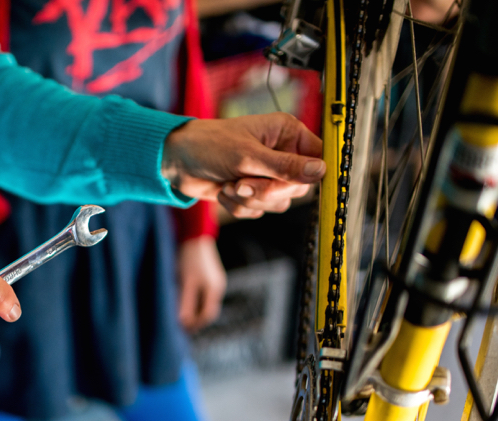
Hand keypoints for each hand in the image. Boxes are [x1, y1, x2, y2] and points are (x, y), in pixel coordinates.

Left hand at [162, 113, 324, 218]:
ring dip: (250, 200)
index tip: (295, 184)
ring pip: (277, 203)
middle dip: (267, 191)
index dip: (311, 174)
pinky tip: (224, 191)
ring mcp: (268, 175)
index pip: (318, 157)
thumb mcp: (248, 156)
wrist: (177, 162)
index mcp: (287, 134)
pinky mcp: (253, 192)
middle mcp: (282, 153)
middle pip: (297, 187)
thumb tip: (321, 171)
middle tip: (242, 183)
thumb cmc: (210, 145)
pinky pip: (259, 211)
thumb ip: (285, 167)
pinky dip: (239, 206)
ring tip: (230, 184)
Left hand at [177, 236, 226, 330]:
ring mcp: (215, 280)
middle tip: (182, 327)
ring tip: (182, 316)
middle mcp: (218, 286)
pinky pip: (204, 294)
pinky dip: (196, 301)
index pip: (207, 315)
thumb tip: (184, 322)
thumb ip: (186, 302)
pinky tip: (185, 301)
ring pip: (206, 302)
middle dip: (196, 320)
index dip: (195, 324)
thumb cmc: (189, 258)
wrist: (194, 235)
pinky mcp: (210, 275)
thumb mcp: (186, 282)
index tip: (183, 330)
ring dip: (196, 310)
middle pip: (208, 310)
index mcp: (213, 290)